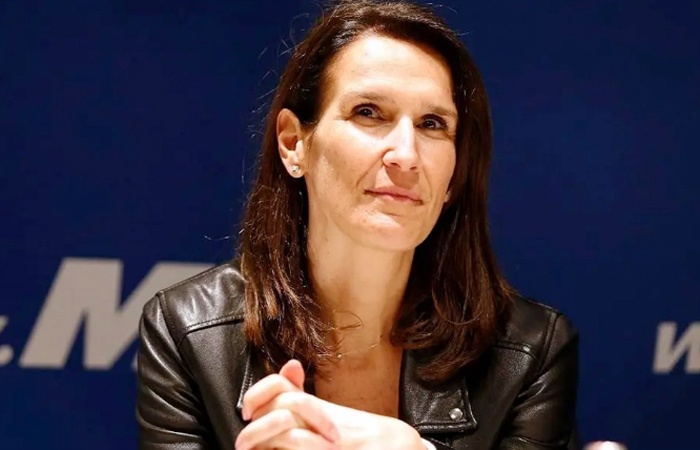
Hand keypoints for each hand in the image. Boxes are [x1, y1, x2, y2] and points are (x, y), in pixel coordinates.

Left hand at [236, 360, 424, 449]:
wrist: (400, 445)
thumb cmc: (362, 433)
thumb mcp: (331, 413)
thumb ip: (305, 395)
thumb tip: (289, 366)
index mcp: (317, 408)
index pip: (282, 387)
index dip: (259, 394)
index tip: (246, 411)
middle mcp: (322, 421)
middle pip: (281, 410)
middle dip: (256, 428)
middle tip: (243, 444)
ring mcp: (330, 442)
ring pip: (291, 436)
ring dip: (265, 442)